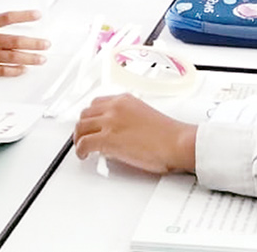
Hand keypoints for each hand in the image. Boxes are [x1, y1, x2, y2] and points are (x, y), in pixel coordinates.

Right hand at [0, 10, 48, 77]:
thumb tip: (3, 24)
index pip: (8, 17)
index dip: (25, 15)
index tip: (39, 15)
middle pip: (16, 40)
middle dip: (34, 42)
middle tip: (47, 44)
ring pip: (13, 56)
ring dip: (30, 58)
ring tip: (41, 59)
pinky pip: (2, 70)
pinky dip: (15, 71)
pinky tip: (24, 70)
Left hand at [74, 94, 197, 174]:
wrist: (177, 142)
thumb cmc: (168, 135)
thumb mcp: (144, 116)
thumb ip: (127, 118)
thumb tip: (116, 132)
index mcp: (125, 100)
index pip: (97, 103)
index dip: (91, 116)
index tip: (90, 124)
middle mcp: (115, 107)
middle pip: (86, 114)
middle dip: (83, 126)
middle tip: (83, 136)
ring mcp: (110, 122)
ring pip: (81, 127)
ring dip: (79, 138)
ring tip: (82, 147)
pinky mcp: (108, 139)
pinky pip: (84, 143)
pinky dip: (80, 150)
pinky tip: (84, 155)